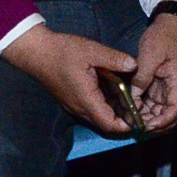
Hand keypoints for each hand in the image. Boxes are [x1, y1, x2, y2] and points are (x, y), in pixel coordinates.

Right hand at [2, 25, 138, 133]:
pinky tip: (113, 91)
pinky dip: (104, 105)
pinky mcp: (71, 100)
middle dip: (122, 119)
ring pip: (97, 116)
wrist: (36, 52)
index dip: (125, 125)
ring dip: (113, 112)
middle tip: (139, 106)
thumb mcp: (92, 50)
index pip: (108, 123)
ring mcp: (73, 105)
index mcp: (86, 99)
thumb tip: (134, 65)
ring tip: (129, 98)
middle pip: (104, 123)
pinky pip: (90, 109)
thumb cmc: (63, 51)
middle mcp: (79, 107)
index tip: (139, 117)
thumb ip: (114, 59)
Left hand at [130, 13, 176, 132]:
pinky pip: (151, 101)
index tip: (147, 125)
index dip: (162, 121)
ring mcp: (166, 87)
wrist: (171, 23)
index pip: (175, 110)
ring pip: (158, 110)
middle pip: (168, 115)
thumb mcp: (151, 55)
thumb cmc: (164, 37)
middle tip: (134, 125)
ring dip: (147, 117)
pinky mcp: (158, 84)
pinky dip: (143, 107)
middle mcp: (174, 89)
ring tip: (129, 118)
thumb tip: (135, 95)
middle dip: (153, 123)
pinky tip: (130, 108)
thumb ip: (142, 77)